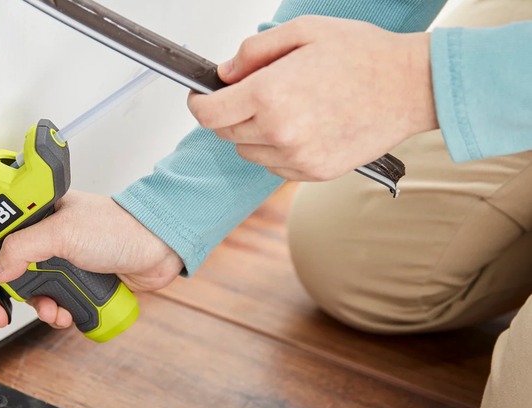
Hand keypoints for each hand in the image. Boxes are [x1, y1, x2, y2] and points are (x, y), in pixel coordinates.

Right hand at [0, 190, 182, 328]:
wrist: (159, 248)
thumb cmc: (119, 227)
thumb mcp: (62, 233)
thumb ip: (22, 248)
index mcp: (38, 215)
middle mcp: (47, 237)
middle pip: (10, 270)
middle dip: (5, 294)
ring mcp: (64, 260)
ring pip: (34, 291)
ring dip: (37, 306)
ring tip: (49, 310)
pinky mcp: (80, 280)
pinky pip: (57, 302)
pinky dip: (58, 312)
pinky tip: (66, 313)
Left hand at [187, 16, 437, 180]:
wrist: (411, 87)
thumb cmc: (364, 55)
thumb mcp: (303, 30)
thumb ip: (254, 51)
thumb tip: (225, 73)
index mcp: (270, 94)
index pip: (208, 113)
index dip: (199, 102)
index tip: (201, 96)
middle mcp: (279, 131)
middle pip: (225, 133)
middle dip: (229, 113)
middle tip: (251, 94)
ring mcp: (297, 157)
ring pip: (248, 151)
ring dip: (253, 132)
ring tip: (286, 108)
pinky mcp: (314, 172)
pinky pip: (274, 165)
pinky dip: (276, 149)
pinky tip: (302, 126)